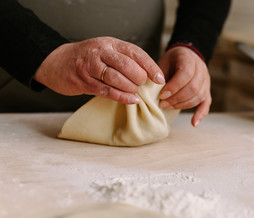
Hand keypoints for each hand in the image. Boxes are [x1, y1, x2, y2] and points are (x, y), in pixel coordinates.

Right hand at [34, 37, 164, 103]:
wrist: (57, 62)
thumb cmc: (87, 58)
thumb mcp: (106, 51)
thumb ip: (124, 59)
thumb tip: (148, 74)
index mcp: (110, 43)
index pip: (136, 52)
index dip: (150, 66)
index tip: (159, 78)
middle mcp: (101, 52)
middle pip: (127, 65)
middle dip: (139, 78)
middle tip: (142, 84)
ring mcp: (91, 67)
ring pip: (117, 78)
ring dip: (130, 88)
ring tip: (135, 92)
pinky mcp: (84, 81)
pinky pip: (107, 91)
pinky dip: (122, 97)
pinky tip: (131, 100)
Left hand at [158, 46, 210, 126]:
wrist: (186, 56)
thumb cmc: (172, 61)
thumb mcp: (164, 62)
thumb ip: (160, 75)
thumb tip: (153, 91)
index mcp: (189, 60)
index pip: (185, 75)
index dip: (174, 87)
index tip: (162, 95)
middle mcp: (201, 70)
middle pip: (193, 88)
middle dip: (176, 98)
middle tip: (162, 104)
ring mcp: (206, 81)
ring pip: (198, 96)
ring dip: (182, 105)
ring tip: (168, 107)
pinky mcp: (207, 91)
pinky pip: (206, 104)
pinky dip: (200, 114)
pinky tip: (194, 123)